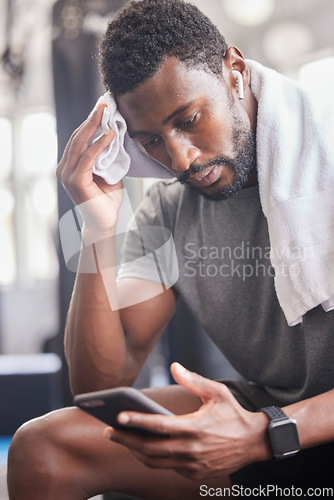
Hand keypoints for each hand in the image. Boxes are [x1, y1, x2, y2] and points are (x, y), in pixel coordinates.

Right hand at [56, 103, 123, 234]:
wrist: (105, 222)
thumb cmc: (106, 199)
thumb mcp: (108, 172)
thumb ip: (107, 156)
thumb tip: (114, 135)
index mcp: (69, 165)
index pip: (78, 139)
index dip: (90, 122)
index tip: (102, 107)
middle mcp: (64, 168)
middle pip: (77, 137)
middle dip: (92, 119)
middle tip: (104, 103)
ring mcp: (67, 175)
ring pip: (81, 144)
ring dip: (95, 126)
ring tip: (107, 112)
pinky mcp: (75, 181)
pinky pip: (88, 158)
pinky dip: (99, 145)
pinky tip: (110, 134)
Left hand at [104, 363, 270, 479]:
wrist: (254, 443)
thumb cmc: (234, 414)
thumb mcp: (217, 392)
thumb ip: (193, 380)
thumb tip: (175, 367)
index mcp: (196, 428)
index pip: (159, 426)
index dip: (137, 422)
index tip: (118, 417)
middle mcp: (192, 450)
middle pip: (150, 448)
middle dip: (126, 440)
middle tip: (108, 431)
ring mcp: (193, 465)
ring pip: (155, 462)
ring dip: (135, 451)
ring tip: (121, 439)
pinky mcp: (194, 473)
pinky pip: (166, 467)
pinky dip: (151, 459)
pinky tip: (142, 448)